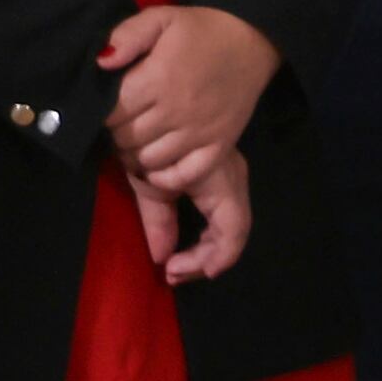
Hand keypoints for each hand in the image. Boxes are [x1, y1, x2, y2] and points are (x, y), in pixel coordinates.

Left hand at [102, 4, 279, 195]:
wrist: (252, 40)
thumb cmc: (201, 30)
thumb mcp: (161, 18)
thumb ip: (127, 35)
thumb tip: (101, 63)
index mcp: (160, 77)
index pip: (113, 112)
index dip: (104, 111)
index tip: (111, 104)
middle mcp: (177, 109)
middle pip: (127, 139)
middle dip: (118, 132)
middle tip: (126, 122)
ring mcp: (199, 132)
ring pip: (149, 160)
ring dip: (137, 154)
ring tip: (140, 139)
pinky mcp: (220, 146)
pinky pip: (183, 175)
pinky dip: (165, 177)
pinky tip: (159, 164)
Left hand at [125, 142, 253, 281]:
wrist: (155, 106)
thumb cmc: (148, 141)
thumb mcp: (147, 182)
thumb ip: (158, 220)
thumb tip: (162, 258)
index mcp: (220, 179)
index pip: (233, 228)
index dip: (216, 257)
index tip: (181, 271)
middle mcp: (234, 179)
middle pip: (233, 230)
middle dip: (205, 258)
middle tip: (171, 274)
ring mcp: (232, 179)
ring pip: (231, 226)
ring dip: (206, 251)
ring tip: (175, 268)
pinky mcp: (224, 180)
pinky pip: (225, 216)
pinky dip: (208, 238)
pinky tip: (187, 250)